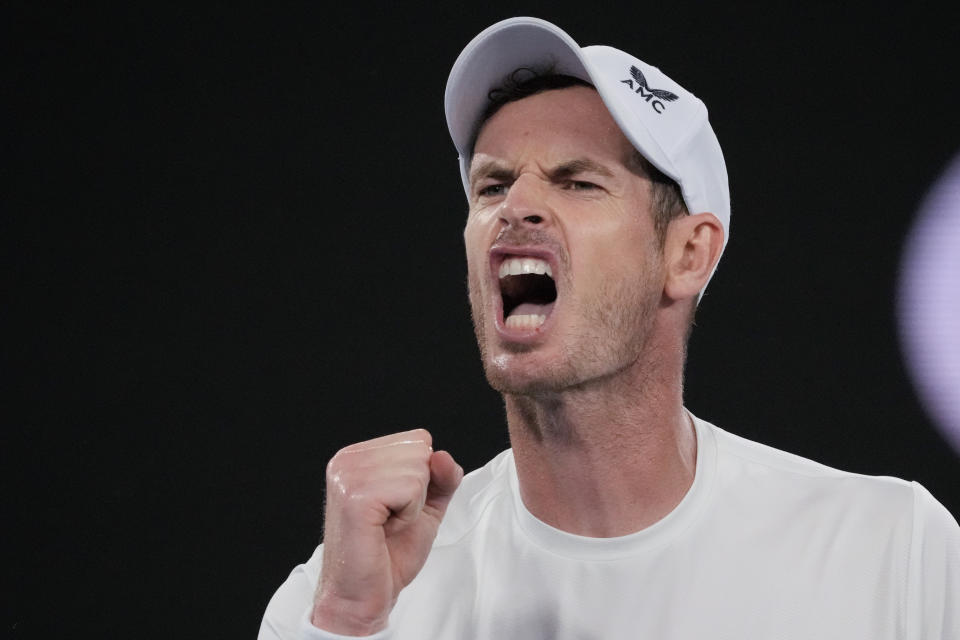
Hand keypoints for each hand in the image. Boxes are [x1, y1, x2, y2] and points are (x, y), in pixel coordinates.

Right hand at [310, 429, 462, 634]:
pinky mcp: (354, 497)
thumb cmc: (389, 554)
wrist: (363, 596)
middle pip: (420, 450)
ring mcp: (347, 476)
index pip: (419, 439)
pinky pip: (410, 489)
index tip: (396, 506)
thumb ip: (442, 477)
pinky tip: (385, 529)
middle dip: (418, 490)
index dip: (422, 478)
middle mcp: (347, 460)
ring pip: (417, 469)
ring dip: (412, 504)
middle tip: (391, 519)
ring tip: (387, 525)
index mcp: (358, 456)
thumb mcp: (426, 506)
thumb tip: (442, 455)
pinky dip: (408, 514)